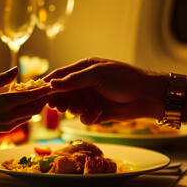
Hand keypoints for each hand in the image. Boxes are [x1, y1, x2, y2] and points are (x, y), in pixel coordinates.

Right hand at [0, 67, 49, 156]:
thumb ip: (1, 79)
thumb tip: (17, 70)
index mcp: (4, 104)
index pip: (31, 96)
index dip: (43, 90)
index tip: (52, 83)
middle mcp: (9, 117)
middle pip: (35, 108)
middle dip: (44, 98)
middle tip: (49, 88)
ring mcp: (8, 125)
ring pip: (30, 115)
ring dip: (37, 105)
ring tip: (40, 94)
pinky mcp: (5, 129)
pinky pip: (22, 119)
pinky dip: (28, 111)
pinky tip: (26, 103)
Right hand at [44, 57, 166, 124]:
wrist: (145, 96)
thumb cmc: (123, 79)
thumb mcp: (96, 74)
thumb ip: (74, 80)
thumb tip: (51, 84)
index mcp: (84, 69)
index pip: (60, 76)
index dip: (49, 84)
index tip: (41, 94)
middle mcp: (85, 84)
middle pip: (63, 93)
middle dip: (60, 100)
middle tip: (59, 106)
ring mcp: (90, 98)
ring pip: (71, 107)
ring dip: (75, 109)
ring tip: (80, 109)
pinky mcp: (96, 112)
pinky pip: (84, 117)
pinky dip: (89, 117)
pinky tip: (98, 114)